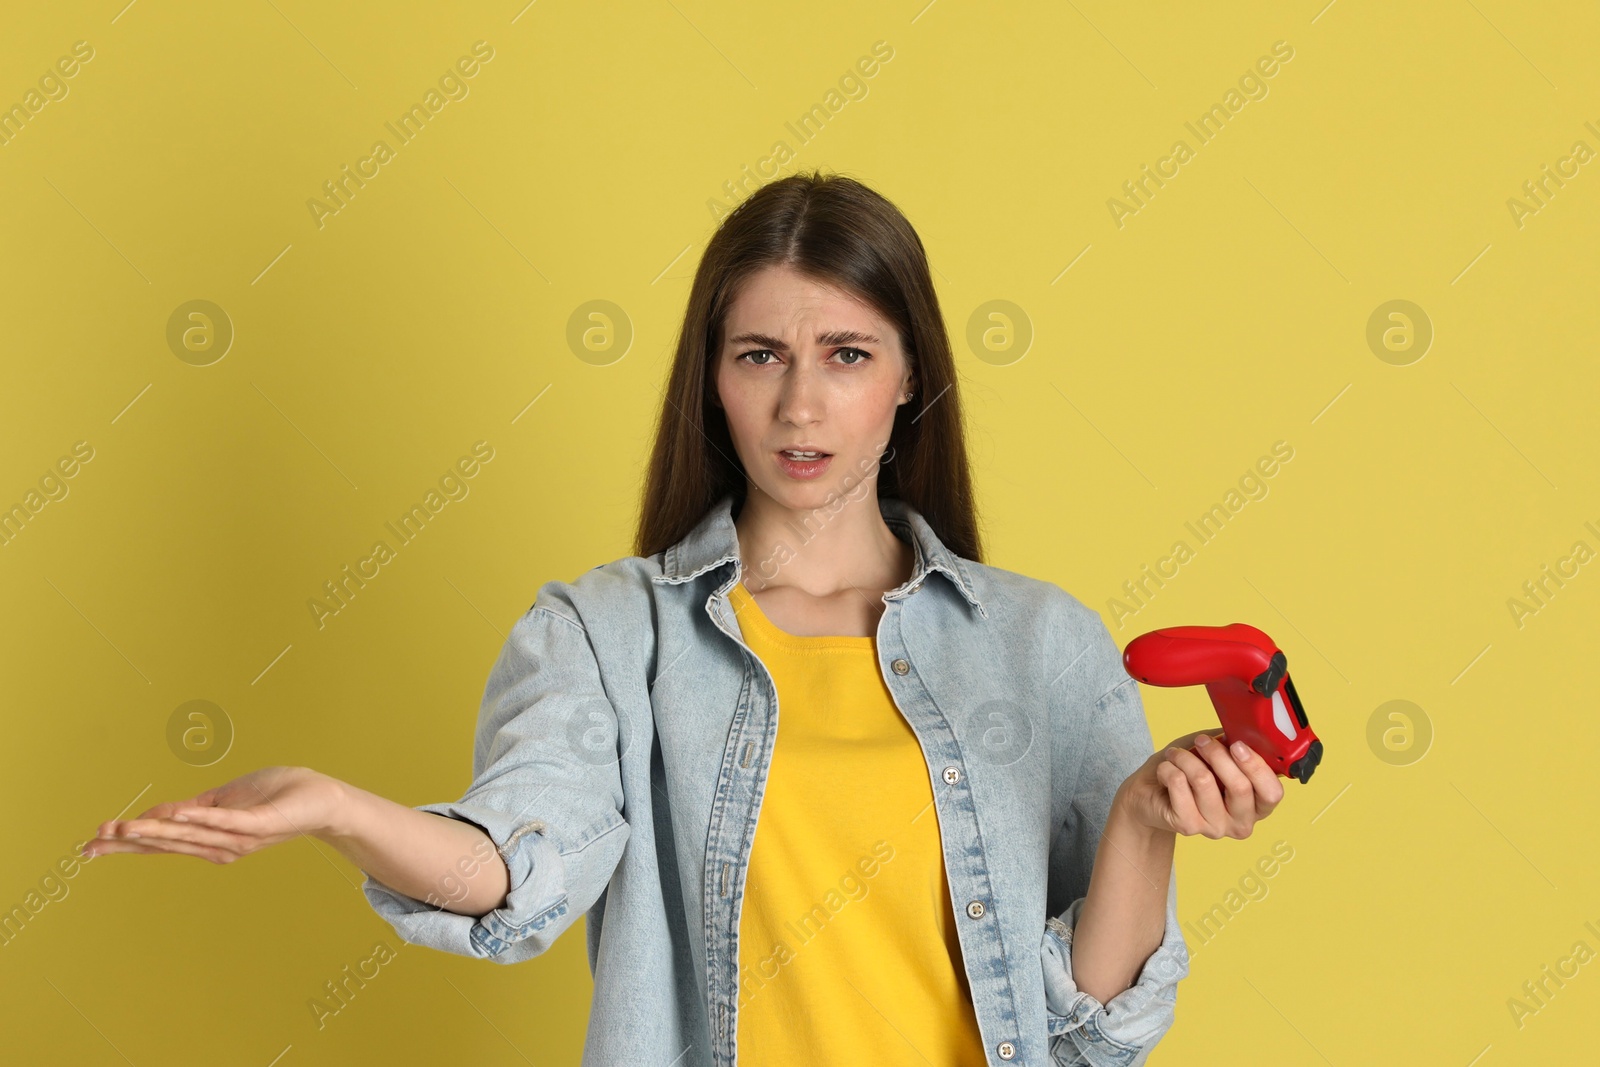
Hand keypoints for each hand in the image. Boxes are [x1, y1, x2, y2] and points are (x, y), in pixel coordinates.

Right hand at [82, 766, 343, 864]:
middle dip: (130, 843)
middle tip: (92, 843)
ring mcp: (241, 836)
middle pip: (169, 844)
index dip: (127, 843)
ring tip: (123, 828)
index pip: (162, 842)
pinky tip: (177, 814)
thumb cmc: (275, 794)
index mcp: (210, 838)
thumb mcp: (225, 799)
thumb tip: (158, 814)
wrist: (321, 799)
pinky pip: (227, 821)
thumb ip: (194, 809)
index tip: (91, 844)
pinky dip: (202, 818)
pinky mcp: (261, 823)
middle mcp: (221, 845)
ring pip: (192, 834)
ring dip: (157, 831)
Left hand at [1114, 729, 1284, 838]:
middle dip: (1217, 754)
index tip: (1237, 745)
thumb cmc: (1188, 771)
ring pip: (1204, 781)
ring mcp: (1215, 828)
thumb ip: (1234, 745)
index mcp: (1257, 805)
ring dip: (1186, 758)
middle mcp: (1241, 822)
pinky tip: (1166, 770)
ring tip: (1176, 754)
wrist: (1150, 793)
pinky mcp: (1188, 827)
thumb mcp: (1216, 753)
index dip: (1256, 766)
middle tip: (1201, 741)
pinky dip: (1169, 768)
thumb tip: (1244, 731)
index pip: (1272, 792)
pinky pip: (1179, 784)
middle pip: (1240, 787)